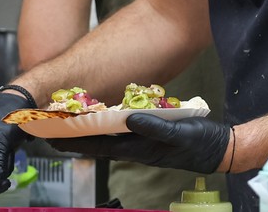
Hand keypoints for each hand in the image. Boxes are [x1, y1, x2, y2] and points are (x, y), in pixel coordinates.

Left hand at [47, 113, 230, 172]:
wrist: (218, 148)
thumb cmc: (200, 141)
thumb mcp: (179, 132)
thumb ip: (154, 127)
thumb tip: (128, 119)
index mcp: (138, 148)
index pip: (98, 145)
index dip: (74, 140)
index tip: (52, 135)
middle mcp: (134, 147)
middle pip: (96, 143)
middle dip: (72, 137)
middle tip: (48, 129)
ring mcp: (140, 143)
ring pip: (105, 139)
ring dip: (85, 132)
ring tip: (66, 124)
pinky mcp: (147, 137)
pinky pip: (118, 133)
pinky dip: (104, 127)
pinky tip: (99, 121)